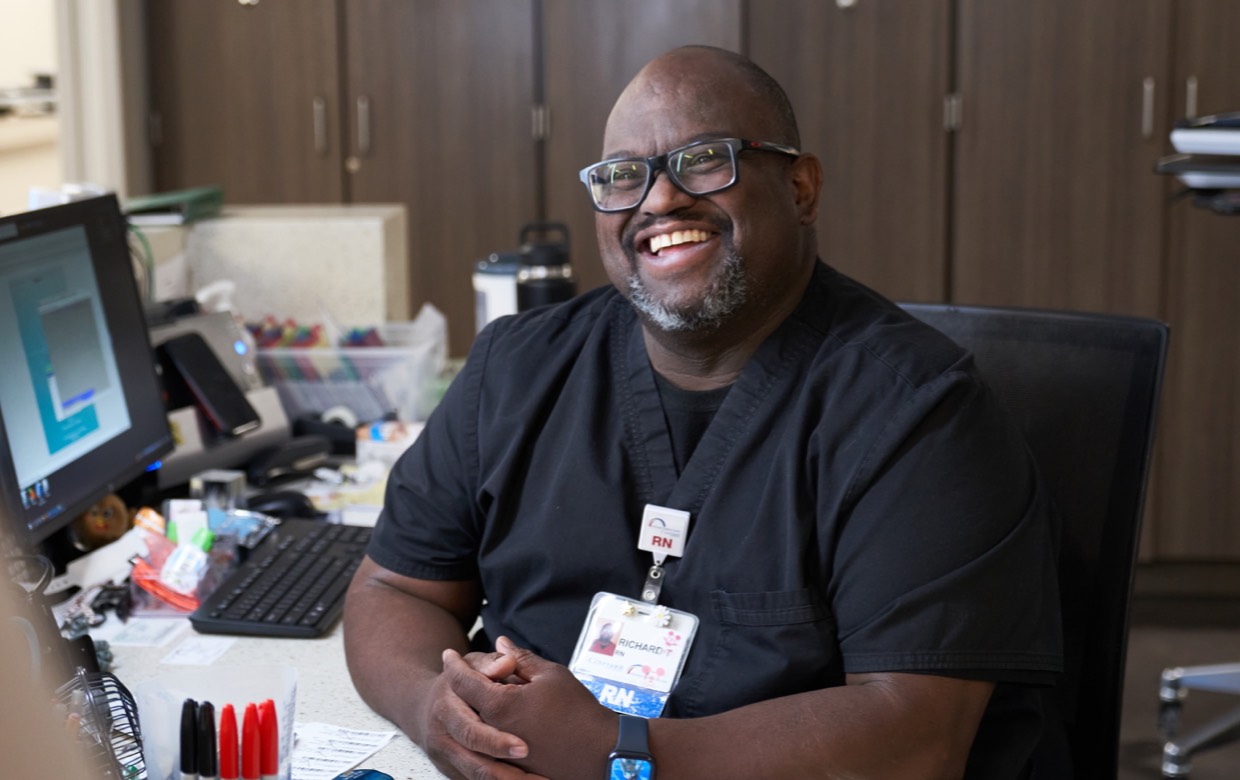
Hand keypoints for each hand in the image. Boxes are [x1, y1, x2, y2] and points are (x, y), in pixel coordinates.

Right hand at [417, 649, 546, 779]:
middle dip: (507, 772)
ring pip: (475, 777)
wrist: (426, 706)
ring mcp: (444, 755)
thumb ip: (493, 664)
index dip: (497, 741)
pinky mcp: (450, 769)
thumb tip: (509, 662)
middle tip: (539, 777)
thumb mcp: (473, 664)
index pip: (471, 729)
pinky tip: (524, 779)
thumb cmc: (459, 684)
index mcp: (446, 706)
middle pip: (474, 762)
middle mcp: (441, 733)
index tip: (525, 749)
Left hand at [444, 636, 616, 778]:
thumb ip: (520, 659)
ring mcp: (500, 754)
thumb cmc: (578, 710)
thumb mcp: (551, 675)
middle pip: (463, 706)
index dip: (454, 665)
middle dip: (458, 686)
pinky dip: (484, 732)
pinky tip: (491, 721)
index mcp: (500, 706)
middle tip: (456, 671)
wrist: (601, 752)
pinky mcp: (512, 768)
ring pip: (473, 729)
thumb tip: (500, 644)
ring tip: (473, 695)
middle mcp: (493, 732)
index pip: (464, 682)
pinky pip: (487, 748)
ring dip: (470, 710)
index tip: (448, 654)